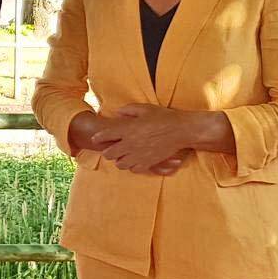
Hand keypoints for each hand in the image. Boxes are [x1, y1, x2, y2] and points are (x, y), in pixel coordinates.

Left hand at [70, 110, 184, 174]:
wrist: (182, 130)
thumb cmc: (164, 117)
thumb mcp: (145, 108)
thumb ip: (129, 110)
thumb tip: (118, 112)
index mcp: (128, 129)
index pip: (105, 135)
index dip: (98, 138)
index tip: (95, 139)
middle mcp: (130, 143)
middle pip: (109, 154)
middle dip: (107, 151)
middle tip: (111, 148)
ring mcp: (139, 155)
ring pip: (119, 164)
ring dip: (119, 160)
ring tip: (123, 156)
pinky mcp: (148, 163)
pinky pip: (133, 169)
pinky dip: (132, 166)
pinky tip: (135, 161)